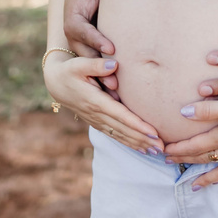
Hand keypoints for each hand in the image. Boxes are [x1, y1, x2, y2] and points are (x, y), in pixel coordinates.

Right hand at [44, 54, 164, 154]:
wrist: (55, 83)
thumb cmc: (69, 71)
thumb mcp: (78, 65)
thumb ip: (96, 64)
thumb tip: (114, 64)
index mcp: (95, 102)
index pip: (121, 116)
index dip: (137, 125)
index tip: (153, 133)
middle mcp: (97, 115)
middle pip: (124, 130)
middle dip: (143, 139)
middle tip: (162, 147)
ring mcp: (97, 121)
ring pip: (120, 135)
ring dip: (138, 144)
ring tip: (157, 152)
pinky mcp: (97, 122)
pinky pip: (115, 135)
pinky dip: (129, 143)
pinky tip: (142, 148)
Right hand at [62, 0, 118, 91]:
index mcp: (73, 25)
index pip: (84, 34)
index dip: (97, 41)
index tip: (111, 49)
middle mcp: (74, 42)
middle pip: (86, 59)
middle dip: (100, 72)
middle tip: (116, 84)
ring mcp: (80, 53)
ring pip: (90, 71)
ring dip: (103, 84)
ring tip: (117, 98)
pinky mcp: (89, 59)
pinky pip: (97, 77)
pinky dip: (107, 88)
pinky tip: (120, 102)